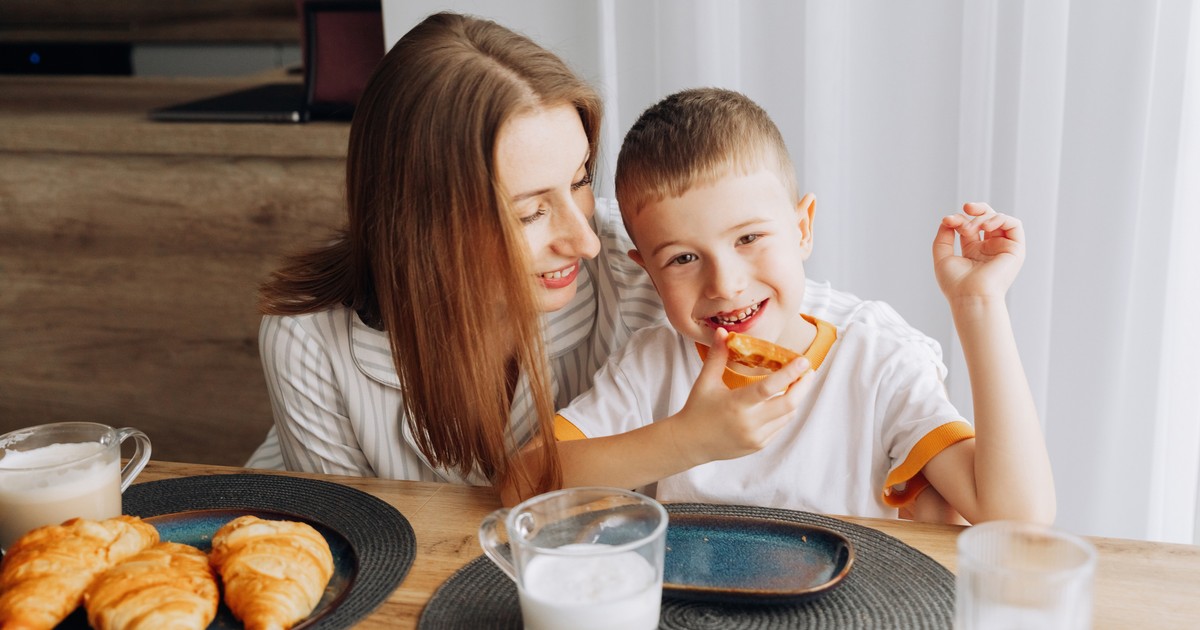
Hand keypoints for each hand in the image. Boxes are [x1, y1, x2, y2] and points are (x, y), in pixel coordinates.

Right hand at [671, 328, 812, 464]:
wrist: (691, 443)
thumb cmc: (697, 409)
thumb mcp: (706, 381)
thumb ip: (717, 356)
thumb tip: (724, 332)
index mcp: (736, 404)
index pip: (768, 388)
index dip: (789, 374)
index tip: (804, 361)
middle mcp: (749, 423)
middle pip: (788, 404)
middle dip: (803, 386)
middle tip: (809, 371)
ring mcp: (756, 437)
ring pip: (788, 415)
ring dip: (794, 398)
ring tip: (795, 384)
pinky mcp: (759, 445)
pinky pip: (780, 426)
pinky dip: (784, 412)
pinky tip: (779, 401)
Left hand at [932, 202, 1024, 300]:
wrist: (970, 297)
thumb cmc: (956, 284)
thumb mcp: (942, 256)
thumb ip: (943, 237)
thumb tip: (948, 220)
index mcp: (973, 251)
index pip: (969, 226)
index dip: (958, 219)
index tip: (948, 221)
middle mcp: (990, 248)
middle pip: (988, 218)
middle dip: (977, 209)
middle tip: (966, 208)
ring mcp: (1003, 248)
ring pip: (1000, 219)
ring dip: (984, 217)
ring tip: (971, 227)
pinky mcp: (1016, 249)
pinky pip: (1014, 224)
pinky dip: (1000, 219)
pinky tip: (986, 226)